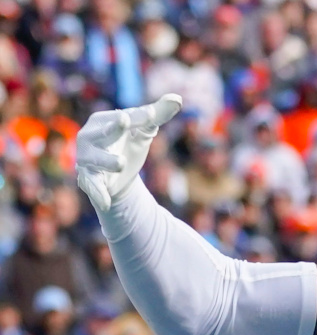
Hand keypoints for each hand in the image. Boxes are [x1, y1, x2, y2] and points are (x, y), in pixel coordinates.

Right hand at [76, 94, 181, 211]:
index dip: (139, 116)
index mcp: (104, 121)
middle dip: (113, 128)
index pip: (126, 117)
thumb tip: (177, 98)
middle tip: (125, 121)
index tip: (152, 114)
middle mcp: (90, 136)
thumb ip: (157, 115)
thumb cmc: (128, 145)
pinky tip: (106, 202)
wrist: (117, 176)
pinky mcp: (87, 178)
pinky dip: (98, 193)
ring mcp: (86, 157)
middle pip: (103, 132)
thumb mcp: (144, 132)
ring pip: (95, 159)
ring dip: (107, 160)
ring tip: (120, 163)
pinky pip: (91, 185)